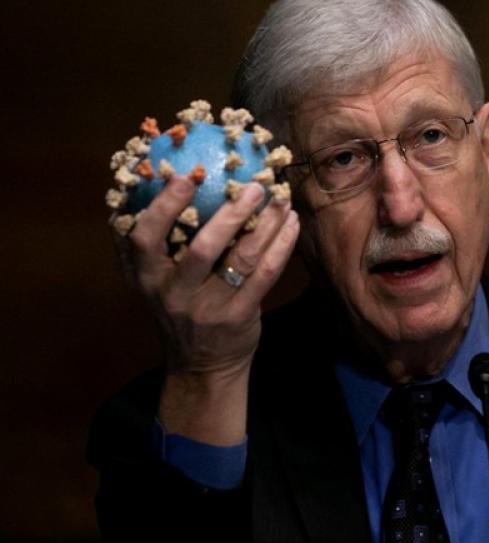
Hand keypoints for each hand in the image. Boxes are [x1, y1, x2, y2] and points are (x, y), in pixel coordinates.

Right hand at [114, 175, 298, 442]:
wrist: (201, 366)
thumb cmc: (179, 307)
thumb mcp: (153, 281)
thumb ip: (154, 243)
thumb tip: (159, 179)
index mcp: (146, 277)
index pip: (144, 238)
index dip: (163, 207)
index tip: (184, 176)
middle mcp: (174, 293)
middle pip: (202, 248)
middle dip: (231, 214)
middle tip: (254, 186)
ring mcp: (209, 307)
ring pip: (241, 258)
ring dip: (266, 225)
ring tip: (281, 200)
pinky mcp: (239, 316)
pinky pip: (265, 275)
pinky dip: (281, 246)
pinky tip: (291, 223)